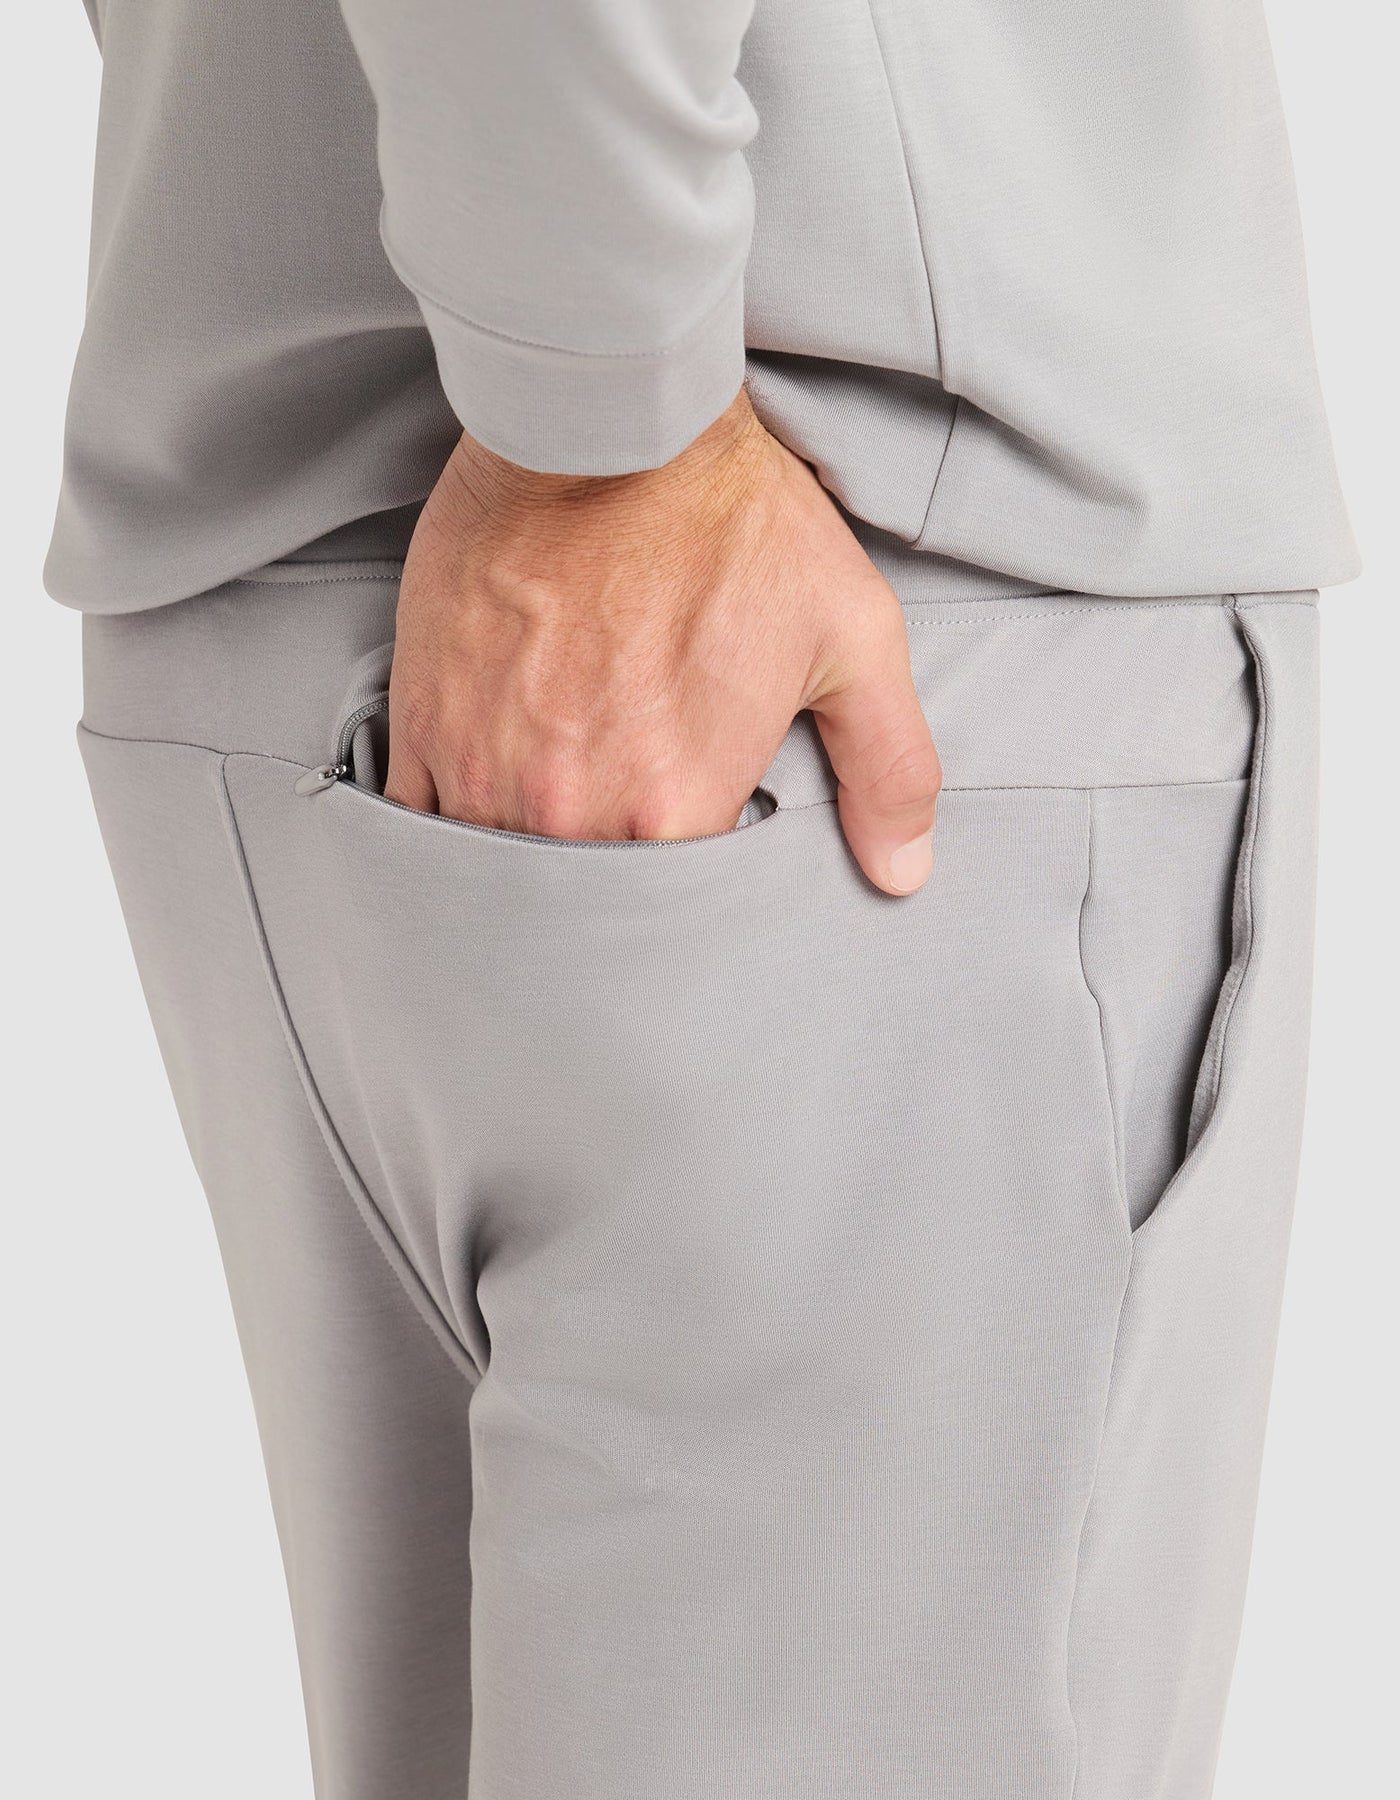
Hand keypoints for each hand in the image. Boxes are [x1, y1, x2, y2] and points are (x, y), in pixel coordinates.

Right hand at [386, 389, 939, 893]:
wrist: (608, 422)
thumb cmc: (735, 522)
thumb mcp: (852, 636)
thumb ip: (888, 767)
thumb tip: (903, 872)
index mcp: (673, 808)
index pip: (673, 915)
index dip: (684, 895)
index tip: (690, 866)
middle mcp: (569, 808)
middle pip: (578, 906)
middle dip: (603, 893)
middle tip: (621, 850)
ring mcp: (485, 767)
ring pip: (496, 869)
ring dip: (525, 858)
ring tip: (557, 821)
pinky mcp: (424, 721)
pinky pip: (420, 817)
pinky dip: (453, 823)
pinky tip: (487, 801)